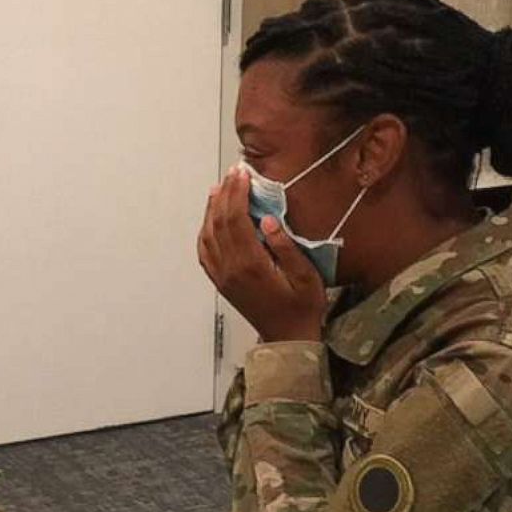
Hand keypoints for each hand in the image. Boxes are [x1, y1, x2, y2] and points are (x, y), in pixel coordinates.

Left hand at [197, 166, 326, 342]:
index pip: (237, 220)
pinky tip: (210, 220)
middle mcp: (231, 269)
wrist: (288, 338)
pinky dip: (204, 232)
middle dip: (225, 194)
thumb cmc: (303, 307)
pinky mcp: (220, 282)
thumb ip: (286, 248)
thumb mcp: (306, 277)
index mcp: (252, 265)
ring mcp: (222, 277)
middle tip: (233, 173)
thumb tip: (269, 220)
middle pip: (220, 223)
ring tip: (219, 189)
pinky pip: (204, 253)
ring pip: (208, 236)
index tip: (242, 174)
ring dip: (211, 210)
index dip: (237, 194)